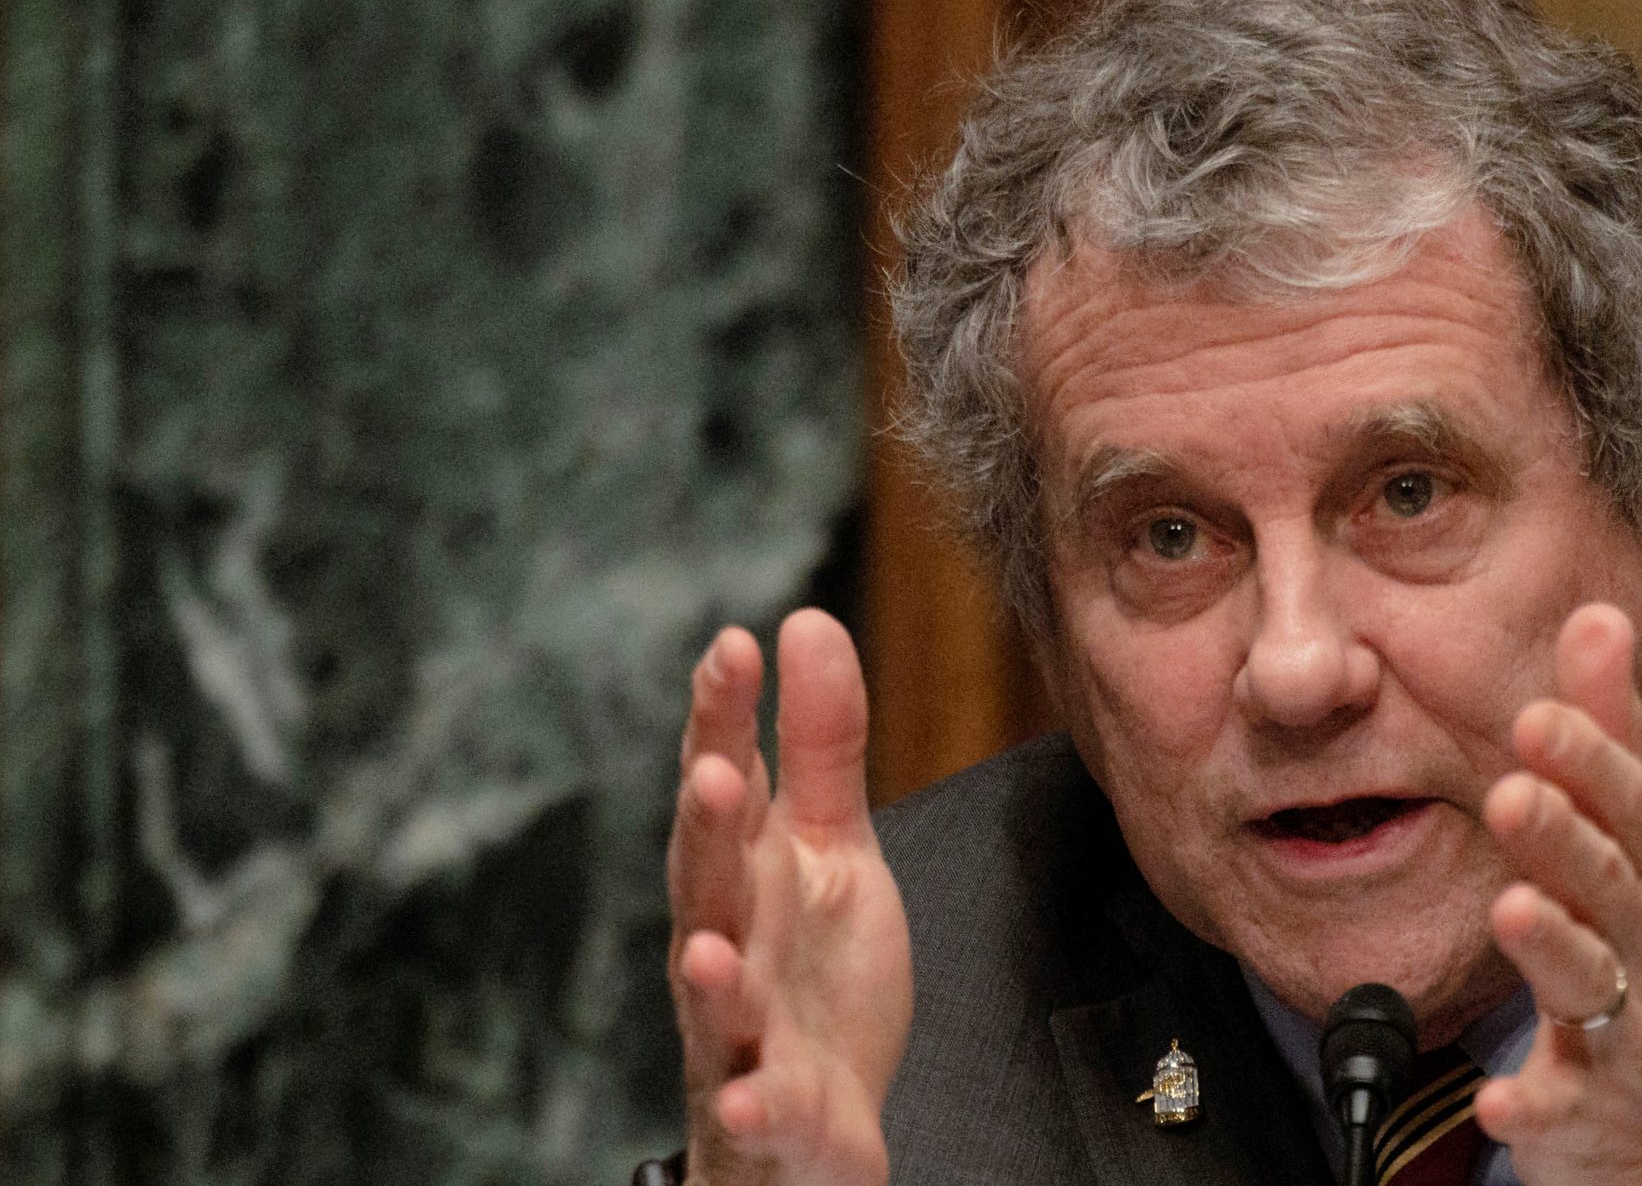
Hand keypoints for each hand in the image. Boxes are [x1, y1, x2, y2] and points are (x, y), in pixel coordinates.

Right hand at [667, 609, 911, 1185]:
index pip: (725, 785)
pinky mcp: (777, 1113)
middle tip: (716, 772)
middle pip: (708, 883)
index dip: (723, 719)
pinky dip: (752, 1101)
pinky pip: (759, 1109)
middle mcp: (728, 945)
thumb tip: (805, 618)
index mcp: (744, 873)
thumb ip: (823, 746)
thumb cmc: (812, 978)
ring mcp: (744, 1033)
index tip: (734, 645)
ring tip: (705, 951)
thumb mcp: (833, 849)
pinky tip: (744, 1091)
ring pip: (716, 1001)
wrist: (811, 1125)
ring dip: (709, 977)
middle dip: (708, 832)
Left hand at [1475, 604, 1641, 1185]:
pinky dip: (1531, 1103)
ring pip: (1591, 982)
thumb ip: (1608, 737)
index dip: (1588, 762)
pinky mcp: (1590, 1111)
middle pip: (1608, 883)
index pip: (1628, 807)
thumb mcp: (1638, 849)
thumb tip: (1597, 612)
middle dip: (1566, 835)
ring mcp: (1626, 1033)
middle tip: (1512, 790)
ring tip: (1514, 910)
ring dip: (1553, 947)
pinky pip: (1559, 1105)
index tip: (1537, 715)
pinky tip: (1496, 1100)